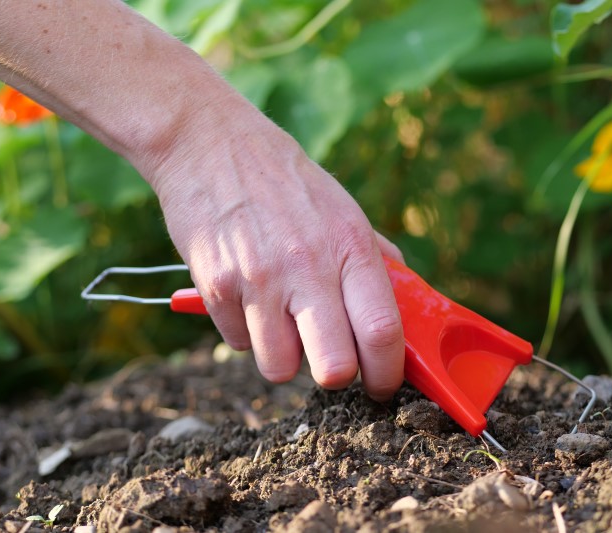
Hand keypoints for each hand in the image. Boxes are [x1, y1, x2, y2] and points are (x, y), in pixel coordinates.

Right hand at [148, 96, 405, 400]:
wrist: (208, 143)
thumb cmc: (282, 178)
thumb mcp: (341, 206)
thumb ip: (373, 256)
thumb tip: (404, 297)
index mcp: (349, 245)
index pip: (382, 331)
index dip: (389, 373)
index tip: (383, 384)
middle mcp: (307, 266)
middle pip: (335, 368)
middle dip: (337, 377)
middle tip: (332, 361)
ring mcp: (258, 280)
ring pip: (280, 369)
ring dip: (284, 356)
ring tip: (280, 319)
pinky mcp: (216, 288)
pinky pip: (238, 344)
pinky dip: (245, 332)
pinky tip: (246, 295)